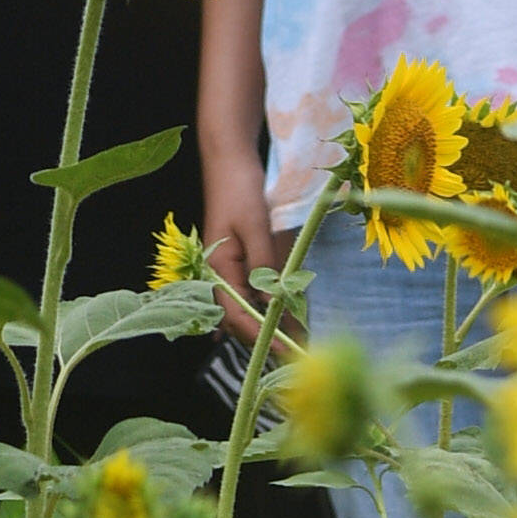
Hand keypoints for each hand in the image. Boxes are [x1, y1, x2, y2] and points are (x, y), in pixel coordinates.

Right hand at [203, 147, 279, 342]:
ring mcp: (230, 268)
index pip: (236, 315)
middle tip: (298, 355)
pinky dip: (268, 309)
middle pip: (241, 319)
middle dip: (267, 338)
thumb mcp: (255, 226)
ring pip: (249, 309)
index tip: (285, 350)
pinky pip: (253, 293)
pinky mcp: (242, 260)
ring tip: (298, 343)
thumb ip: (264, 265)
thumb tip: (273, 303)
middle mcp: (221, 274)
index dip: (261, 335)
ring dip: (271, 326)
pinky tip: (281, 324)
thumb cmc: (240, 190)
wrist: (230, 161)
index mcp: (218, 268)